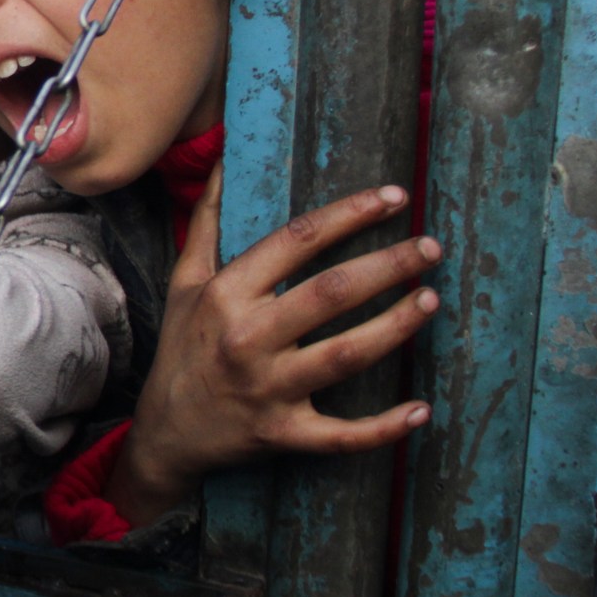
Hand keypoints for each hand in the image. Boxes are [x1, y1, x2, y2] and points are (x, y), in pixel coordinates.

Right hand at [107, 168, 442, 527]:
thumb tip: (223, 162)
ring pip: (345, 354)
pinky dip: (384, 426)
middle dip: (389, 265)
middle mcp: (246, 338)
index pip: (297, 241)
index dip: (350, 214)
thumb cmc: (183, 349)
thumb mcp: (185, 282)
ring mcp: (266, 388)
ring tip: (432, 300)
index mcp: (226, 295)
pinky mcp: (282, 433)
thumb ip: (207, 222)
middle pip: (331, 292)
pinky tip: (421, 409)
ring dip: (396, 327)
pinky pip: (341, 435)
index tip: (393, 197)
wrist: (165, 433)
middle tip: (431, 248)